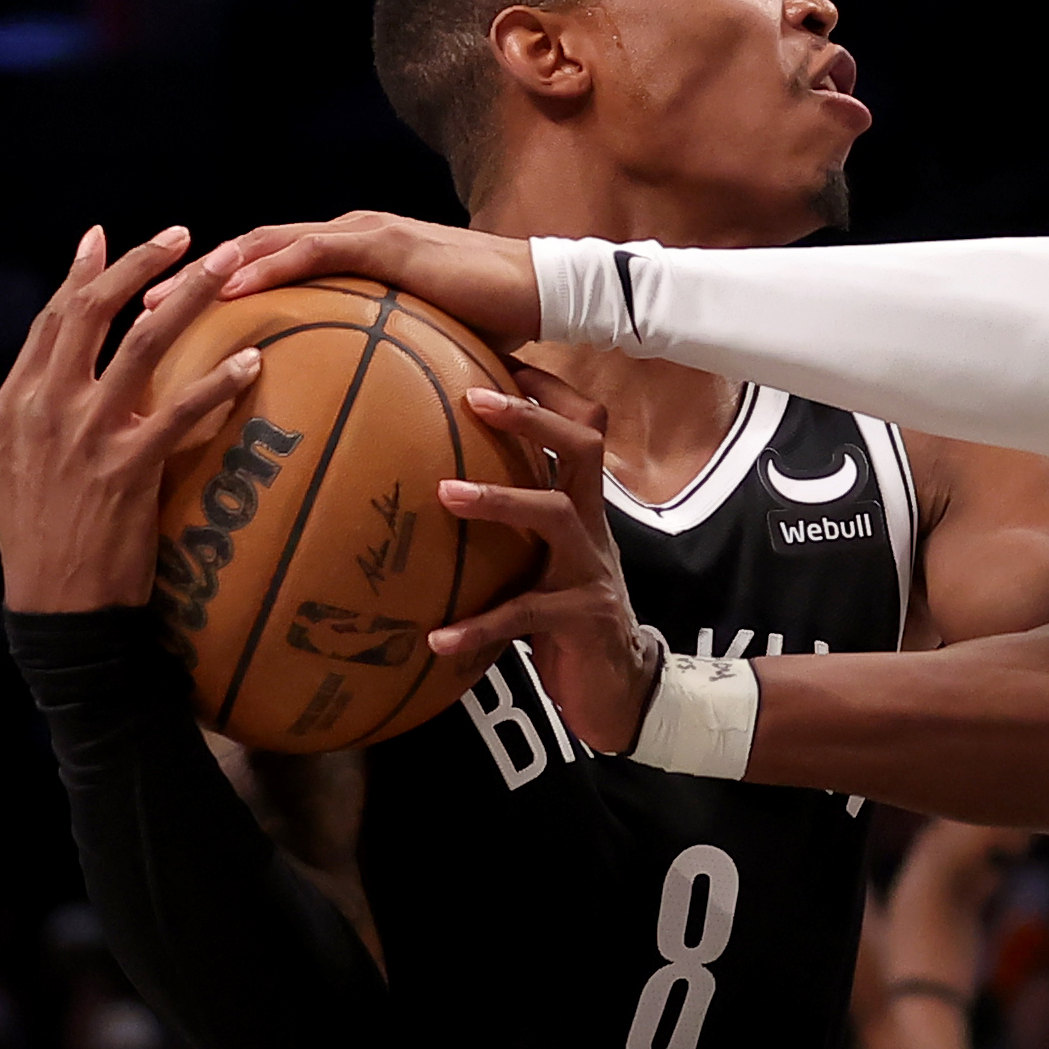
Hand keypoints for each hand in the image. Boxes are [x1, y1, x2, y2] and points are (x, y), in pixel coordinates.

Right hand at [0, 227, 267, 611]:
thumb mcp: (8, 482)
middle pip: (92, 310)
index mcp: (15, 404)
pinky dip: (220, 383)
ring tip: (234, 266)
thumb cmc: (40, 552)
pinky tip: (254, 364)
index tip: (104, 236)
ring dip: (193, 295)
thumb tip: (38, 408)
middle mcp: (44, 407)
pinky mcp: (126, 468)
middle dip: (141, 263)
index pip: (51, 321)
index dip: (80, 274)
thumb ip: (26, 435)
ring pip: (144, 342)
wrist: (57, 612)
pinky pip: (182, 411)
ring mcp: (84, 435)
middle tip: (189, 234)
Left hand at [154, 212, 540, 348]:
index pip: (267, 265)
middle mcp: (347, 236)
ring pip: (267, 243)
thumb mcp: (424, 347)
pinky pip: (312, 252)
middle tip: (134, 307)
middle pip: (250, 250)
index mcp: (350, 256)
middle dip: (189, 276)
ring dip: (211, 267)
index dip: (212, 287)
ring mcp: (363, 234)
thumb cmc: (494, 326)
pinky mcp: (384, 243)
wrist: (546, 293)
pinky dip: (268, 266)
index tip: (164, 319)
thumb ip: (384, 363)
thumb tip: (361, 419)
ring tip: (162, 298)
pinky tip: (231, 288)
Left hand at [431, 370, 654, 751]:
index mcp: (580, 509)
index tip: (501, 359)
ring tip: (446, 494)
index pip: (581, 430)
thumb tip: (429, 493)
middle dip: (532, 417)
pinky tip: (437, 638)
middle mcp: (590, 529)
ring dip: (499, 499)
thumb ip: (507, 529)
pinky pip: (523, 615)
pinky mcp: (580, 618)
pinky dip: (476, 627)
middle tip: (473, 397)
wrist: (620, 689)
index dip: (548, 392)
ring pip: (553, 515)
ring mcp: (588, 570)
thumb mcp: (539, 562)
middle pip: (580, 447)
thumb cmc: (566, 620)